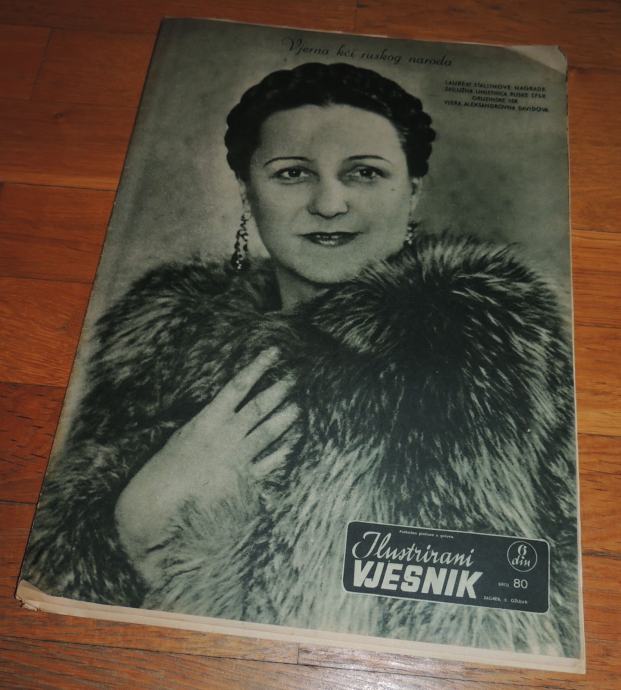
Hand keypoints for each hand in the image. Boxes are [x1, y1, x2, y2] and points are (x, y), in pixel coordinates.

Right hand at [115, 347, 296, 565]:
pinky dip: (280, 454)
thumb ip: (203, 427)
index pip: (237, 386)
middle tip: (294, 377)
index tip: (273, 353)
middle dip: (278, 390)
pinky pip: (267, 464)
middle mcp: (225, 436)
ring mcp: (236, 459)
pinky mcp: (242, 483)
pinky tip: (289, 447)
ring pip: (267, 432)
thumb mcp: (178, 440)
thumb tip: (218, 418)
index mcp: (205, 421)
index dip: (258, 367)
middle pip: (258, 407)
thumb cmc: (158, 475)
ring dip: (284, 419)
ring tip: (297, 408)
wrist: (155, 510)